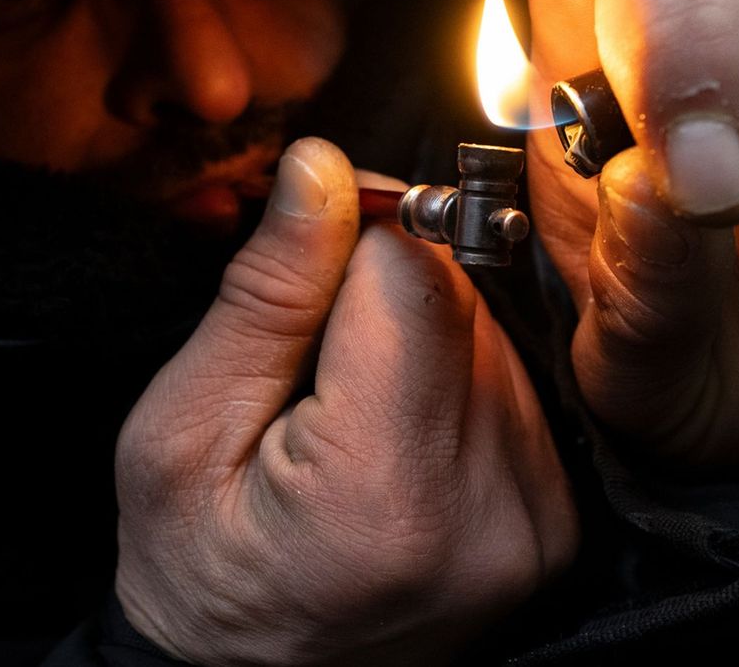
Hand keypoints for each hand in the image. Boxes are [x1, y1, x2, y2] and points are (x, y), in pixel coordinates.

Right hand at [113, 138, 576, 664]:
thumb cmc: (197, 569)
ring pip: (498, 333)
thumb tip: (325, 169)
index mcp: (388, 494)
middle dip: (388, 289)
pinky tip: (396, 429)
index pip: (418, 279)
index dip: (360, 236)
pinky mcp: (557, 522)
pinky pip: (518, 388)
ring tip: (348, 407)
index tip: (307, 251)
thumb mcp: (181, 432)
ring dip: (424, 333)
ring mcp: (539, 524)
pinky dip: (456, 379)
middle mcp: (495, 512)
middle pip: (468, 300)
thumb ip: (267, 297)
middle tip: (312, 354)